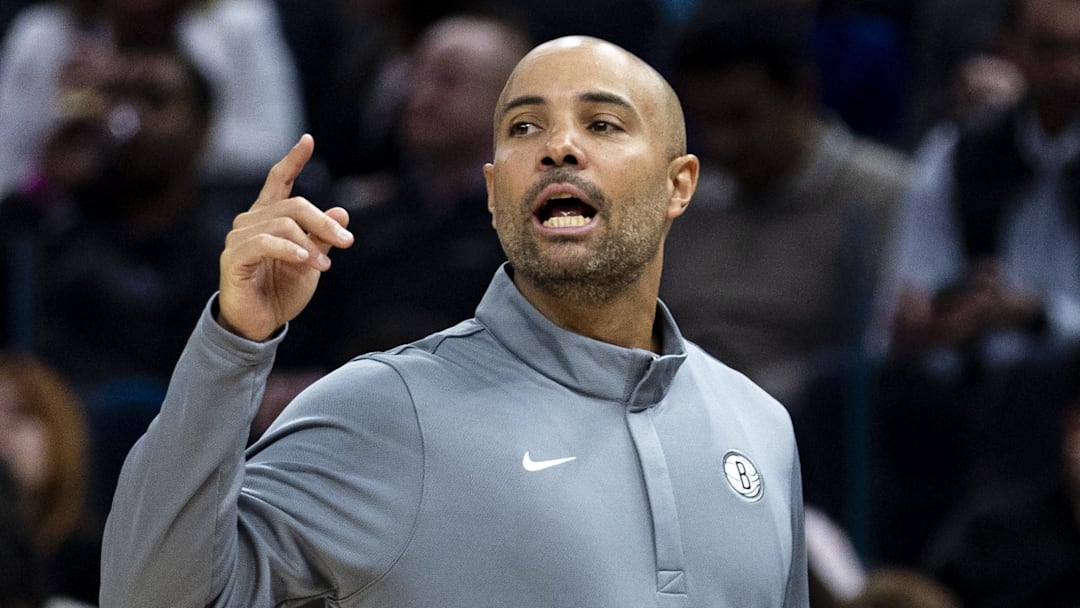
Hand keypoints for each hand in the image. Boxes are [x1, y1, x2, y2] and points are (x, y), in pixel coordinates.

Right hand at [218, 134, 353, 340]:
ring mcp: (239, 238)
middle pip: (293, 205)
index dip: (293, 160)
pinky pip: (264, 243)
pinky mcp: (233, 257)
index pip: (279, 180)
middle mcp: (250, 221)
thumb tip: (343, 212)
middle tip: (347, 242)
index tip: (308, 140)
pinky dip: (288, 249)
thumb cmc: (283, 289)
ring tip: (325, 266)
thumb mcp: (312, 260)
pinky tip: (305, 259)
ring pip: (282, 224)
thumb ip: (324, 237)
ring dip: (310, 243)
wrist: (260, 322)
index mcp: (269, 217)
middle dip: (324, 221)